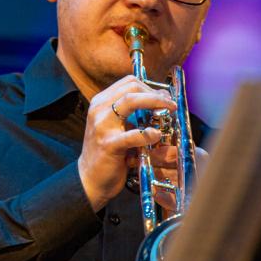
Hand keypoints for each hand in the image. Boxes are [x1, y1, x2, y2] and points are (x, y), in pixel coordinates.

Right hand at [78, 75, 176, 211]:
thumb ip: (132, 113)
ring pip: (130, 102)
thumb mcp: (115, 126)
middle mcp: (99, 109)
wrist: (89, 178)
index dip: (150, 86)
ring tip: (168, 112)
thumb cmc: (108, 152)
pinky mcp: (108, 144)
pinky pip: (133, 134)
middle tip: (170, 104)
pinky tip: (156, 135)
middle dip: (155, 94)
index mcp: (101, 102)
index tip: (164, 96)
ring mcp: (102, 125)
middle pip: (131, 88)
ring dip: (154, 103)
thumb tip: (160, 101)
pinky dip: (148, 133)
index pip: (128, 82)